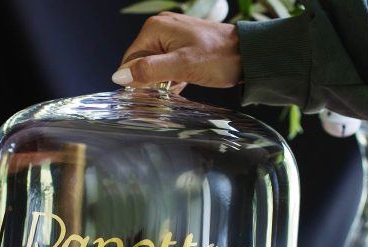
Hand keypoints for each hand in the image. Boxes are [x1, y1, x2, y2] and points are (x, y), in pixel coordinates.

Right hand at [112, 12, 240, 90]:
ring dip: (161, 82)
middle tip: (168, 91)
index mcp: (155, 29)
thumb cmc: (218, 58)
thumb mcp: (181, 67)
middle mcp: (160, 28)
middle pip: (140, 64)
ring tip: (178, 86)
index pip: (129, 61)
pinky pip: (166, 66)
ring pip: (153, 67)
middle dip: (150, 82)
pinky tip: (182, 83)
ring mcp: (171, 36)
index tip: (149, 96)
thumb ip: (148, 71)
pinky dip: (171, 78)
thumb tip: (119, 78)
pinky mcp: (181, 45)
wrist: (247, 54)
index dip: (135, 81)